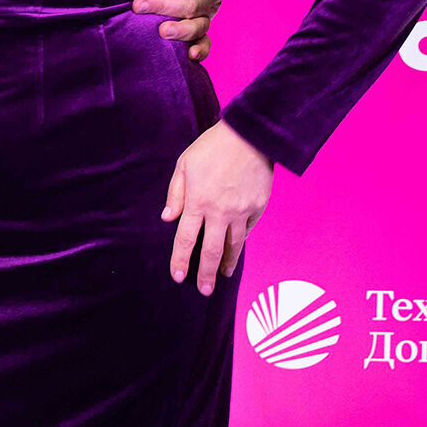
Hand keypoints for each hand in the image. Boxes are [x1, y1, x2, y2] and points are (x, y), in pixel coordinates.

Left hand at [136, 0, 224, 60]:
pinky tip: (189, 56)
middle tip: (138, 5)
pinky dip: (200, 50)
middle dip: (163, 5)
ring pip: (197, 25)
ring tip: (161, 31)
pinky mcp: (201, 30)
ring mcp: (206, 14)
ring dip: (180, 30)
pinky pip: (205, 43)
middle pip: (191, 4)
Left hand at [162, 121, 270, 294]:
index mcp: (197, 201)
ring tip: (223, 275)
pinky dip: (241, 241)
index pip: (186, 239)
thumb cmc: (212, 148)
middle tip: (203, 290)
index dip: (181, 260)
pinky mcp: (257, 208)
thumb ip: (176, 193)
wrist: (250, 136)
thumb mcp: (185, 164)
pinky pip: (247, 230)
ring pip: (233, 246)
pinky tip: (236, 248)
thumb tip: (168, 218)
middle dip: (205, 274)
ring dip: (227, 263)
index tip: (178, 277)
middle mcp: (219, 212)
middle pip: (210, 251)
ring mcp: (241, 212)